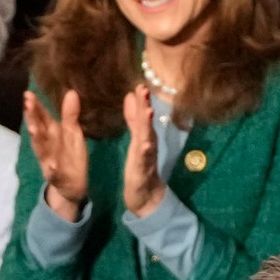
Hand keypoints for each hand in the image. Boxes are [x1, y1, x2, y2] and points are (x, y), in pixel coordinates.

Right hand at [22, 88, 88, 218]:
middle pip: (38, 130)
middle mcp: (46, 145)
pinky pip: (53, 173)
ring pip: (41, 149)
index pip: (42, 117)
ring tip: (33, 130)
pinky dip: (52, 169)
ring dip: (37, 140)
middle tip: (27, 105)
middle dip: (32, 118)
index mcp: (51, 133)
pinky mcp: (56, 176)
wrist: (73, 184)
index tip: (28, 94)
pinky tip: (52, 166)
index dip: (35, 107)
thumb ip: (70, 114)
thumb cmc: (70, 155)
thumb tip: (71, 92)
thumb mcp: (72, 132)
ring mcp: (49, 160)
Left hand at [121, 85, 165, 218]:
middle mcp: (148, 143)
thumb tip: (131, 96)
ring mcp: (147, 157)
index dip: (141, 100)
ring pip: (147, 138)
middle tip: (143, 89)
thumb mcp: (136, 139)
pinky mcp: (143, 171)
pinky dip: (145, 152)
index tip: (139, 84)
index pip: (142, 114)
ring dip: (147, 125)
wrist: (146, 195)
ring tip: (147, 111)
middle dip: (145, 106)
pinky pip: (144, 160)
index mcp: (144, 136)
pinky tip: (144, 145)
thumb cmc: (140, 166)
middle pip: (146, 122)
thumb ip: (134, 119)